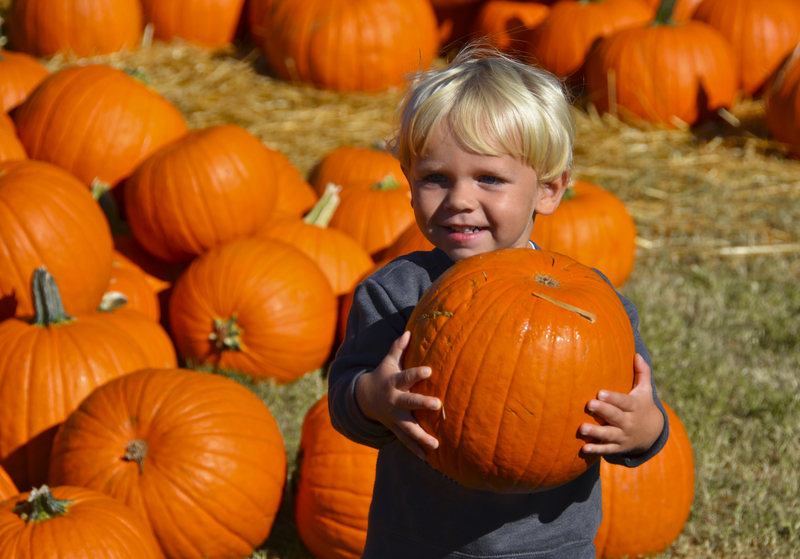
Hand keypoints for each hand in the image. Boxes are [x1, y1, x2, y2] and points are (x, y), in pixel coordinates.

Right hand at [355, 331, 441, 458]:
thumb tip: (409, 332)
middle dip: (422, 403)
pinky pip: (404, 440)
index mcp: (394, 382)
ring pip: (408, 427)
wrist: (362, 398)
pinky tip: (427, 458)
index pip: (406, 376)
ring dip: (421, 436)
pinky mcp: (394, 428)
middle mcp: (394, 400)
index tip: (429, 370)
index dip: (417, 373)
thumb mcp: (388, 362)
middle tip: (437, 404)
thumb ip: (398, 348)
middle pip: (409, 402)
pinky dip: (414, 449)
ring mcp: (393, 416)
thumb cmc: (382, 376)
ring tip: (436, 444)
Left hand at [579, 354, 663, 455]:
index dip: (613, 398)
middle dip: (603, 411)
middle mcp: (629, 422)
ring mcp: (623, 435)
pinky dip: (597, 449)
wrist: (653, 433)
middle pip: (615, 416)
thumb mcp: (645, 390)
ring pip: (609, 434)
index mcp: (634, 406)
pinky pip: (607, 449)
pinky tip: (584, 448)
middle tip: (589, 405)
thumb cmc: (643, 405)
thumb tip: (636, 354)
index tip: (600, 393)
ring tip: (582, 428)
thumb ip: (642, 372)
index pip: (623, 401)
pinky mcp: (618, 446)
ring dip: (596, 432)